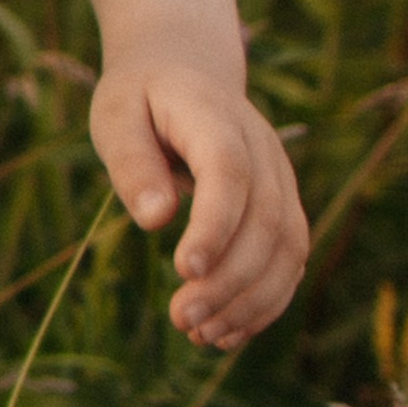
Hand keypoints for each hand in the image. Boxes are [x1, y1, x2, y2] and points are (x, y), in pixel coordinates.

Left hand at [90, 49, 307, 349]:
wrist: (185, 70)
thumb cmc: (140, 98)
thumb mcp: (116, 117)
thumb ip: (133, 163)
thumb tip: (155, 219)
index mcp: (216, 117)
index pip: (229, 173)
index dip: (214, 225)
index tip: (183, 272)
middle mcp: (263, 149)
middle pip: (264, 219)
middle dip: (228, 279)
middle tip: (181, 320)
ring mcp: (281, 178)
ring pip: (289, 246)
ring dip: (252, 299)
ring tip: (202, 336)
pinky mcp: (283, 206)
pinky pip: (291, 258)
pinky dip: (266, 300)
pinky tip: (227, 332)